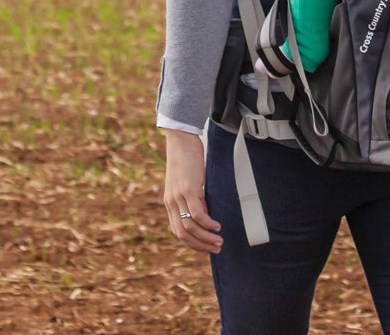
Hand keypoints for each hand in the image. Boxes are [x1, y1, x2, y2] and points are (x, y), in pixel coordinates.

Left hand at [162, 128, 222, 254]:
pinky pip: (198, 213)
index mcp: (170, 203)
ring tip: (219, 241)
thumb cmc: (185, 159)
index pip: (178, 232)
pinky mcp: (188, 189)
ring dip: (206, 238)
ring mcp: (179, 197)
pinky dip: (208, 224)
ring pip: (190, 227)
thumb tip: (204, 213)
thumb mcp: (185, 183)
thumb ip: (191, 199)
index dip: (193, 244)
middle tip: (216, 249)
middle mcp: (171, 202)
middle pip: (183, 235)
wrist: (180, 140)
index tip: (206, 248)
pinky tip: (217, 226)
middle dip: (200, 246)